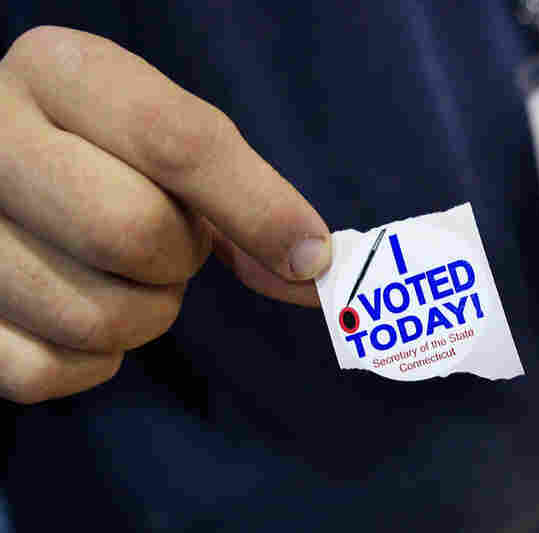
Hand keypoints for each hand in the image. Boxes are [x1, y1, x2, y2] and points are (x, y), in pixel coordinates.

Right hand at [0, 27, 330, 402]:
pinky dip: (91, 361)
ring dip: (142, 313)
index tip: (309, 258)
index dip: (259, 209)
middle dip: (177, 258)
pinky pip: (46, 371)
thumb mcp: (164, 144)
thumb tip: (313, 269)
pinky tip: (79, 315)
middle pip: (133, 232)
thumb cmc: (102, 156)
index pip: (177, 141)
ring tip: (120, 274)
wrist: (2, 172)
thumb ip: (242, 196)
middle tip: (166, 244)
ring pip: (95, 316)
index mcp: (59, 72)